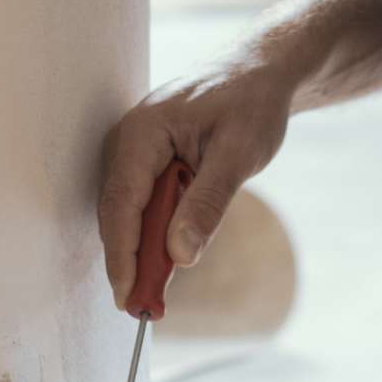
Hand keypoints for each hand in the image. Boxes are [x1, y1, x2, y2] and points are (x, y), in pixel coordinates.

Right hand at [98, 52, 296, 302]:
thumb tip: (180, 256)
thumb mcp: (239, 154)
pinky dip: (154, 232)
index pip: (121, 204)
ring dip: (142, 250)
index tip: (127, 294)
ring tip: (155, 293)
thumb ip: (207, 202)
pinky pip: (144, 202)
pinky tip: (168, 258)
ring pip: (130, 212)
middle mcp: (129, 141)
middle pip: (120, 213)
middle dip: (129, 261)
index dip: (122, 254)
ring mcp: (136, 151)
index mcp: (143, 133)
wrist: (260, 73)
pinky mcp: (148, 160)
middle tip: (143, 308)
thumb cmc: (251, 104)